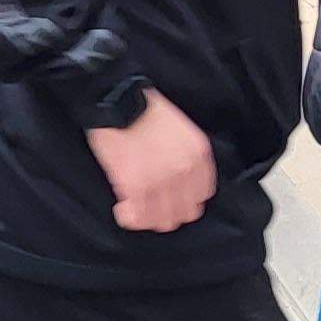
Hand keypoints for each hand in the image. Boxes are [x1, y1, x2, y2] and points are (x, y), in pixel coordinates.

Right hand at [83, 91, 216, 232]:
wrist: (118, 100)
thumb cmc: (146, 110)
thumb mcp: (182, 130)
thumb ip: (187, 157)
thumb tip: (181, 182)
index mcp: (198, 156)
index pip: (202, 195)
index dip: (186, 199)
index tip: (173, 198)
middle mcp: (183, 171)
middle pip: (185, 212)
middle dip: (169, 211)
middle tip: (153, 206)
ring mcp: (160, 181)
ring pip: (162, 220)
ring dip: (149, 217)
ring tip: (137, 209)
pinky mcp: (134, 187)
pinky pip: (137, 217)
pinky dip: (129, 217)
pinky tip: (123, 208)